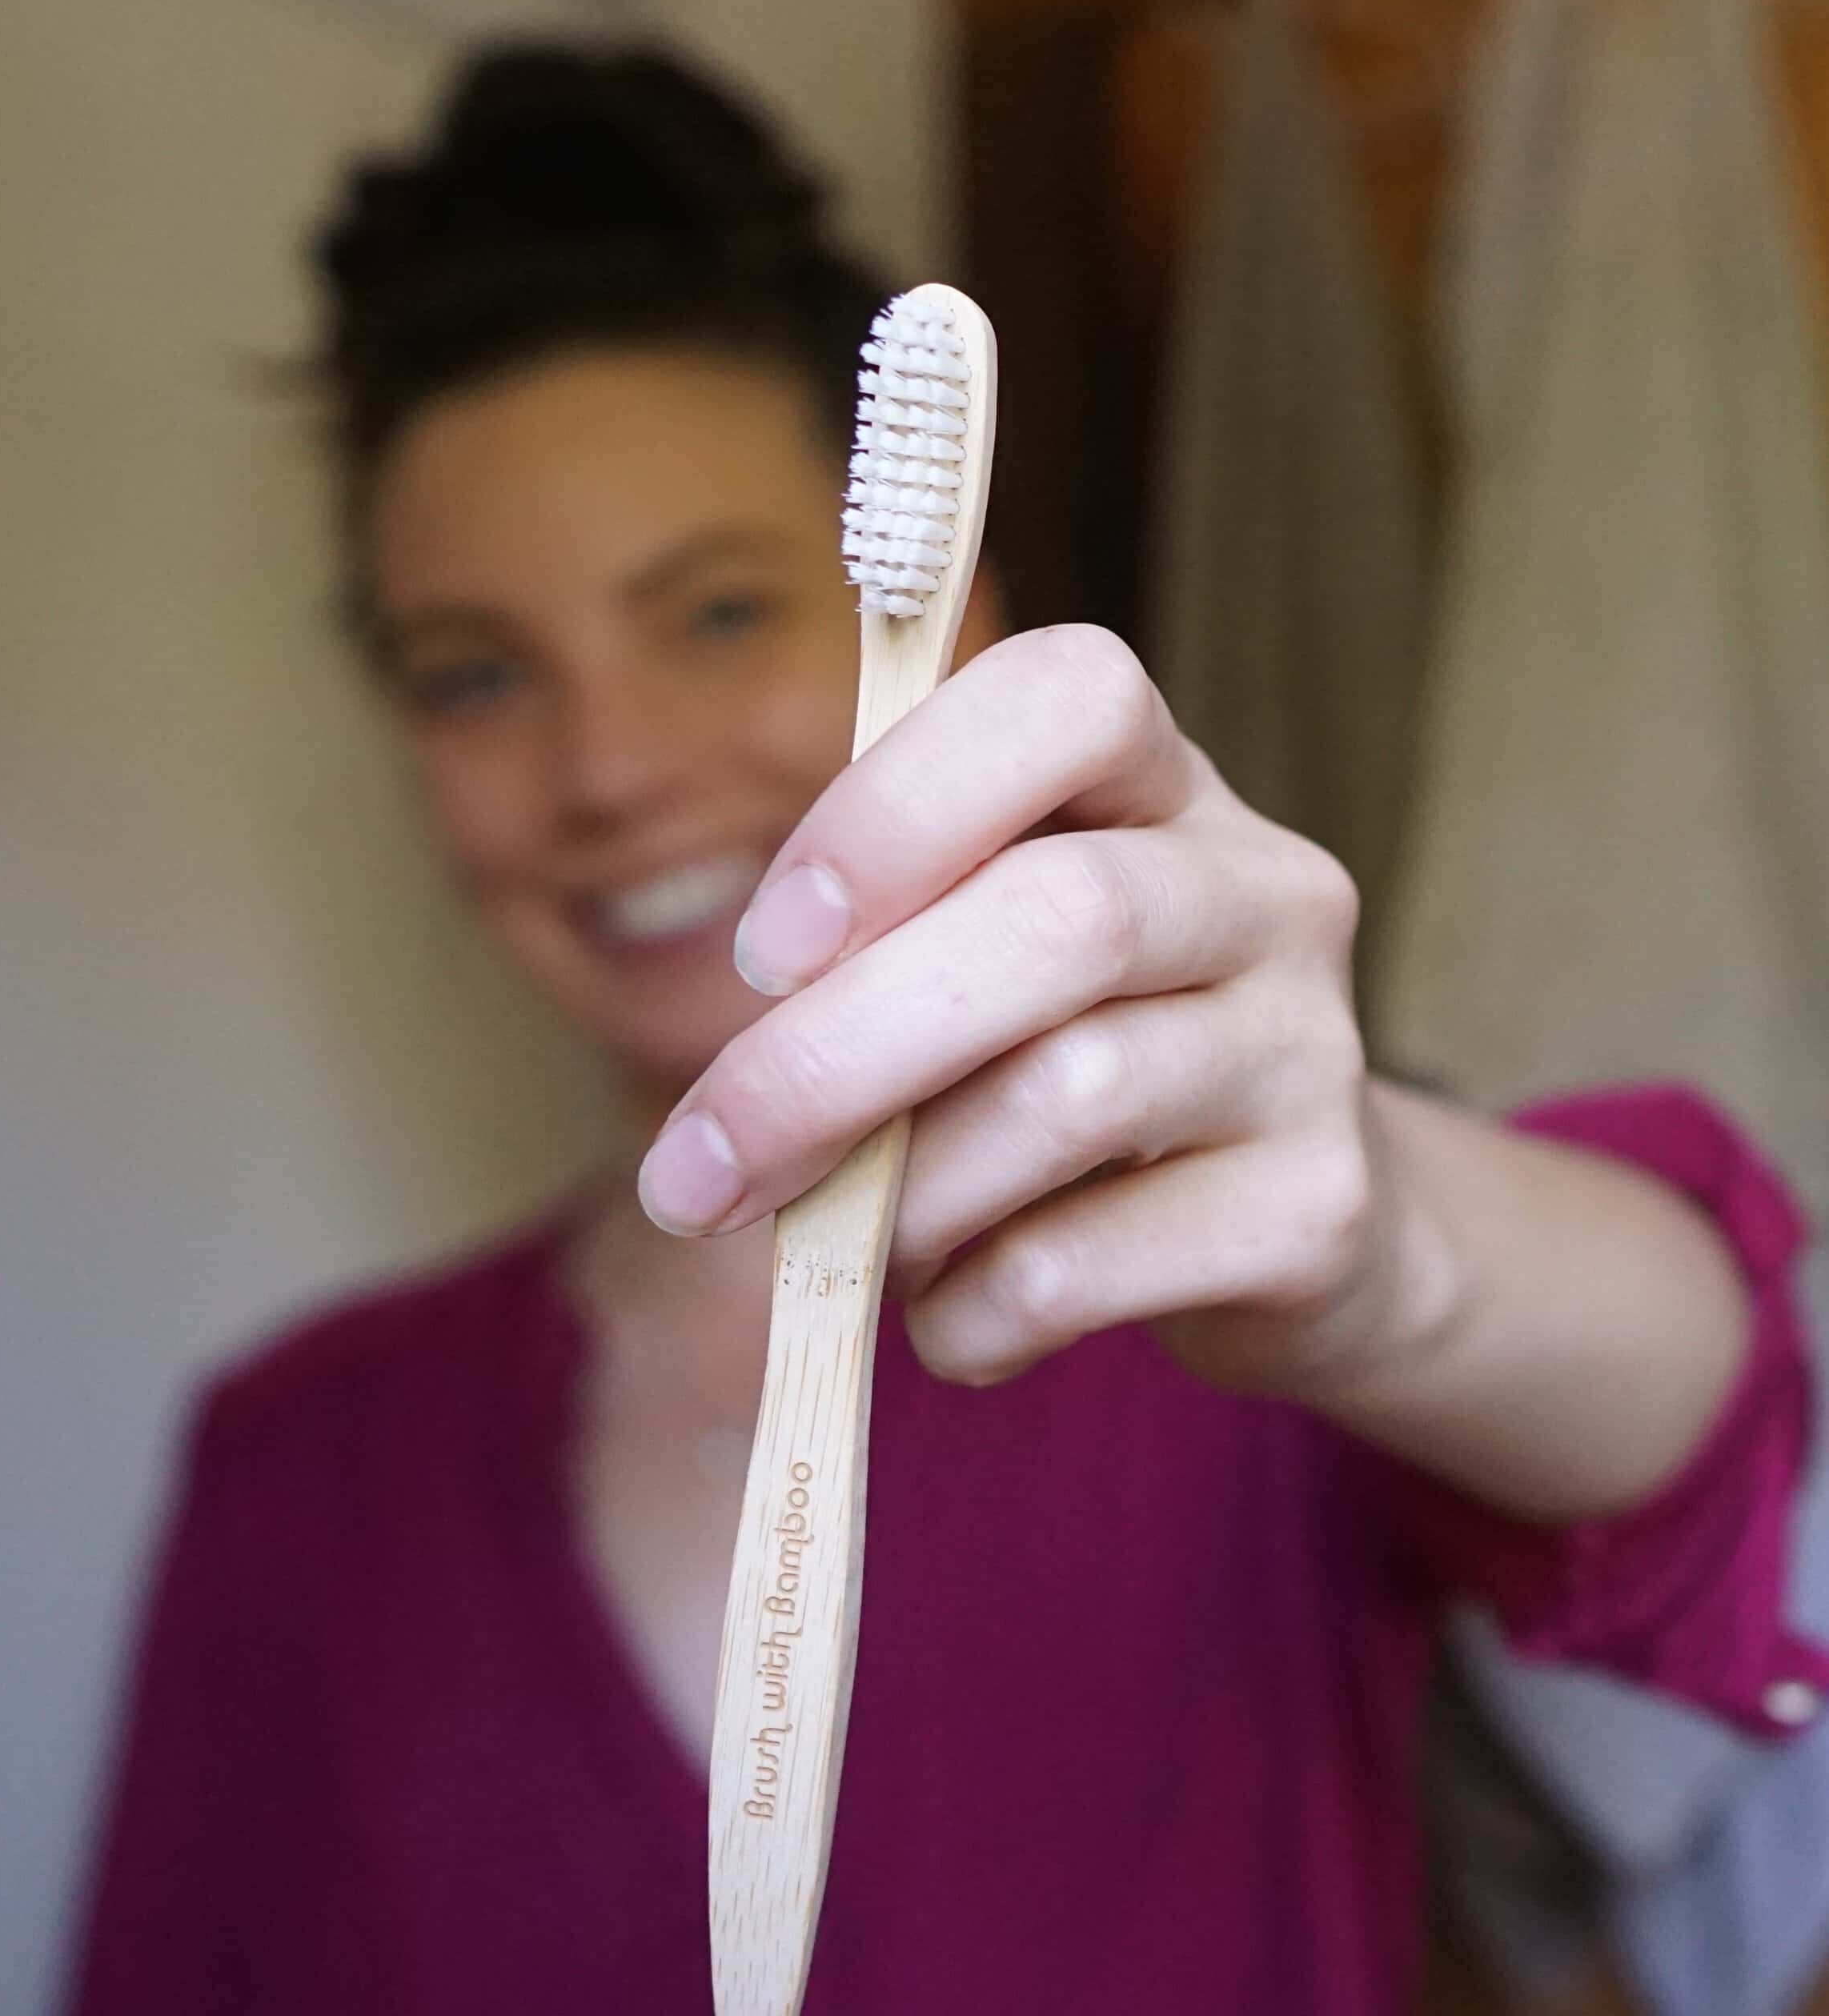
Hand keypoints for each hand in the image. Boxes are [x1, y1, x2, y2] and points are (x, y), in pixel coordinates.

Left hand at [638, 623, 1394, 1391]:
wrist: (1298, 1236)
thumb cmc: (1086, 1071)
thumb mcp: (993, 976)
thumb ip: (885, 968)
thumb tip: (740, 1095)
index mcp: (1168, 790)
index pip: (1069, 698)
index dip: (897, 808)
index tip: (767, 949)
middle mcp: (1266, 893)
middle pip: (1057, 919)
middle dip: (834, 1056)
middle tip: (699, 1170)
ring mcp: (1311, 1050)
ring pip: (1069, 1096)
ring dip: (900, 1197)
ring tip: (849, 1248)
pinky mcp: (1316, 1213)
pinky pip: (1082, 1265)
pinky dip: (965, 1310)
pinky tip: (950, 1317)